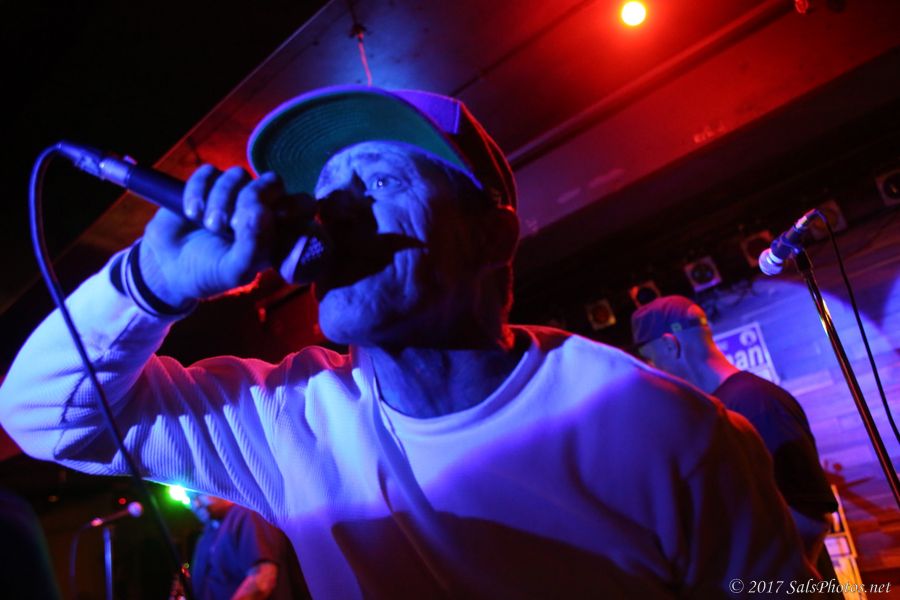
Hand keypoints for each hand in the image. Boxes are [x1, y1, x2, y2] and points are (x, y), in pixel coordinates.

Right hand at [138, 165, 310, 307]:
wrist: (167, 268)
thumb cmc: (209, 273)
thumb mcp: (234, 271)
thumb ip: (253, 247)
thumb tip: (261, 211)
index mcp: (276, 231)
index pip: (303, 205)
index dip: (295, 206)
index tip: (278, 217)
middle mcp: (259, 208)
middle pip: (274, 182)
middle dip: (253, 198)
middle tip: (233, 223)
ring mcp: (233, 194)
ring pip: (239, 174)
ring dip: (221, 199)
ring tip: (210, 226)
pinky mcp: (206, 184)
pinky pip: (209, 172)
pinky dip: (198, 190)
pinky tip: (191, 213)